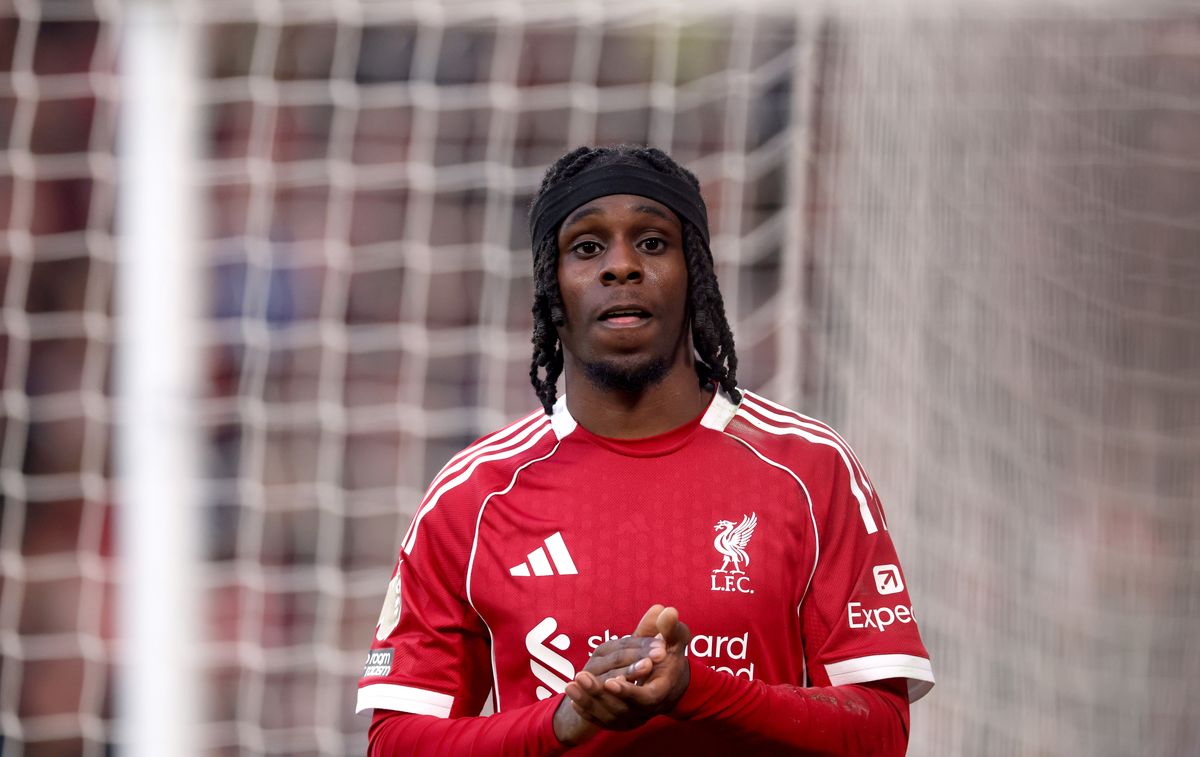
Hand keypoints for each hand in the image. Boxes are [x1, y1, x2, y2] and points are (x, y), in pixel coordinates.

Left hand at [552, 615, 665, 743]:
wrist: (666, 680)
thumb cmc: (668, 655)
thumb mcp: (673, 640)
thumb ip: (670, 628)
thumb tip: (667, 611)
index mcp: (661, 691)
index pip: (645, 698)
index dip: (628, 691)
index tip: (611, 681)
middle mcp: (646, 710)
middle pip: (621, 708)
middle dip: (599, 694)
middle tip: (580, 676)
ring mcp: (632, 718)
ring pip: (608, 715)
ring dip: (588, 701)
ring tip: (570, 684)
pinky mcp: (620, 720)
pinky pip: (601, 719)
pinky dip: (586, 710)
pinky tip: (572, 697)